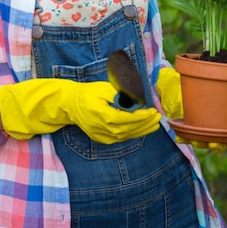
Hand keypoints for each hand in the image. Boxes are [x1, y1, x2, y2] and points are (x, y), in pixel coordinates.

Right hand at [0, 77, 160, 143]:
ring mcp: (102, 136)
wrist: (69, 104)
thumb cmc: (87, 93)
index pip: (128, 119)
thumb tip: (138, 100)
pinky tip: (141, 129)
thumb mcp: (104, 88)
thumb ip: (121, 95)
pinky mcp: (102, 139)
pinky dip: (133, 134)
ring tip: (154, 124)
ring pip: (126, 136)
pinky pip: (121, 138)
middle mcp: (103, 129)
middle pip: (129, 129)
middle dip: (145, 124)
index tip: (153, 111)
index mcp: (103, 115)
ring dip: (142, 131)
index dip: (142, 116)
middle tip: (157, 118)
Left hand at [156, 67, 226, 151]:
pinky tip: (180, 137)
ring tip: (196, 140)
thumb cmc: (219, 92)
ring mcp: (204, 132)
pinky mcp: (190, 129)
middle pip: (221, 146)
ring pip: (204, 143)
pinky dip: (183, 137)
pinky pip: (186, 136)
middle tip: (214, 144)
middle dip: (218, 146)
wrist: (197, 84)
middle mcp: (218, 133)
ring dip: (200, 143)